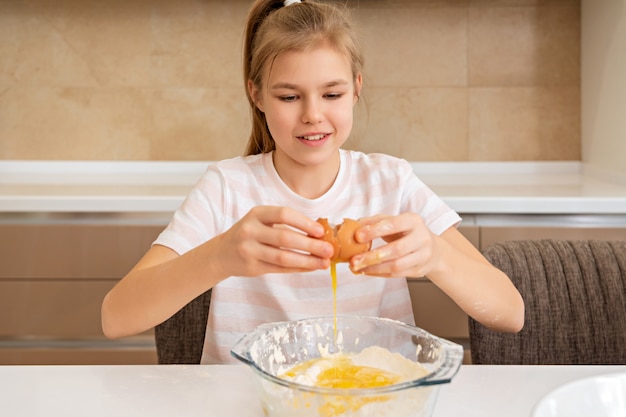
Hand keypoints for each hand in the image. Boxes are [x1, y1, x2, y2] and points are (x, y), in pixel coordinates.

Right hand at [210, 206, 333, 277]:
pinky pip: (280, 269)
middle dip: (310, 245)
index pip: (283, 214)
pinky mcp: (252, 267)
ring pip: (283, 257)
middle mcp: (250, 230)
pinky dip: (298, 268)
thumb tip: (319, 234)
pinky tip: (311, 267)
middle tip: (329, 250)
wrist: (223, 253)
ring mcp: (249, 250)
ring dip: (307, 260)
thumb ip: (285, 225)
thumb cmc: (251, 234)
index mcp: (256, 214)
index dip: (304, 222)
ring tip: (323, 262)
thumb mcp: (262, 222)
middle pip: (285, 238)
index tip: (321, 231)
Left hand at [350, 213, 439, 277]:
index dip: (374, 231)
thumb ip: (374, 222)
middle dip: (372, 256)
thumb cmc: (406, 232)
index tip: (357, 236)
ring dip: (374, 268)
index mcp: (413, 221)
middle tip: (354, 260)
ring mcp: (422, 256)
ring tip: (357, 268)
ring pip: (396, 266)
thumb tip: (353, 225)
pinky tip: (366, 271)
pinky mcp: (419, 270)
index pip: (393, 225)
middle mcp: (421, 238)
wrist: (432, 249)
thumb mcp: (393, 221)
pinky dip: (379, 274)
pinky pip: (396, 275)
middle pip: (396, 249)